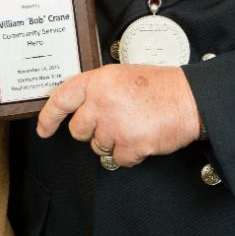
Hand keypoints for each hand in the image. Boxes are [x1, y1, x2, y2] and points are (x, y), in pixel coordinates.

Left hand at [35, 64, 200, 166]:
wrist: (190, 98)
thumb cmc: (161, 86)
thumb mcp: (122, 76)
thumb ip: (99, 91)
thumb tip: (82, 108)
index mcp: (98, 81)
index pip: (61, 99)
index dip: (48, 117)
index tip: (44, 128)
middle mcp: (101, 102)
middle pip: (78, 130)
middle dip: (93, 131)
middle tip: (114, 121)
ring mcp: (114, 125)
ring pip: (99, 147)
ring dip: (114, 142)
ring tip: (134, 125)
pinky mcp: (129, 145)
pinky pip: (119, 159)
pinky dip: (131, 154)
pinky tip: (143, 137)